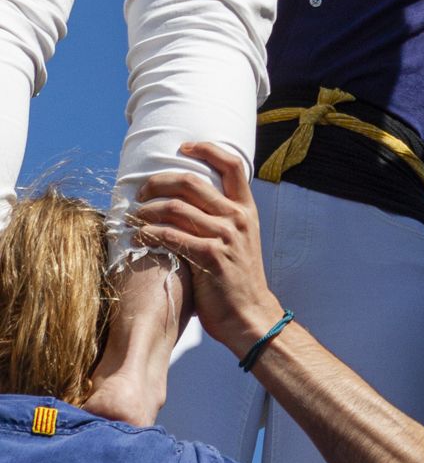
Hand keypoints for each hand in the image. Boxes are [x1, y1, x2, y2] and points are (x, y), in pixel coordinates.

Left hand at [132, 142, 282, 355]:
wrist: (250, 315)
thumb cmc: (237, 280)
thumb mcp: (239, 241)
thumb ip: (219, 219)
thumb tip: (185, 201)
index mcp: (246, 209)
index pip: (232, 164)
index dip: (206, 149)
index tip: (183, 147)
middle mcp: (237, 218)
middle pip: (192, 181)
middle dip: (158, 182)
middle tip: (141, 191)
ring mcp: (225, 236)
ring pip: (175, 207)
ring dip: (146, 210)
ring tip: (134, 218)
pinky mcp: (209, 257)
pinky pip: (170, 236)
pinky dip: (148, 234)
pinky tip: (137, 239)